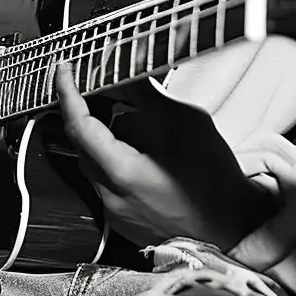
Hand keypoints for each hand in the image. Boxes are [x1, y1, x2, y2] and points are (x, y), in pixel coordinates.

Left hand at [53, 65, 278, 251]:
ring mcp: (116, 212)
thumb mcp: (184, 122)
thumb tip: (122, 71)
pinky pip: (108, 180)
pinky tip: (147, 149)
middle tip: (102, 84)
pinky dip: (118, 157)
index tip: (64, 70)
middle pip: (84, 145)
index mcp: (121, 173)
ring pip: (97, 162)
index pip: (78, 126)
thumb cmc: (213, 179)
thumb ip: (145, 96)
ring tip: (141, 120)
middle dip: (91, 112)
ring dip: (109, 136)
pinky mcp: (125, 219)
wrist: (231, 224)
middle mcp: (110, 197)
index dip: (68, 93)